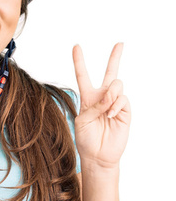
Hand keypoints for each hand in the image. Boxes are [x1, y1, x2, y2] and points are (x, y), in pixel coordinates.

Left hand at [72, 42, 130, 168]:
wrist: (98, 156)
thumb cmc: (86, 140)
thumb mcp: (82, 120)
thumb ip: (93, 105)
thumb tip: (109, 97)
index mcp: (88, 98)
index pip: (83, 76)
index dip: (79, 62)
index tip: (76, 46)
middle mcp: (103, 98)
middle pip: (110, 73)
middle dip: (115, 57)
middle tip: (120, 44)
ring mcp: (115, 103)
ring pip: (117, 84)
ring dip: (110, 94)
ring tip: (106, 110)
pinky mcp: (125, 111)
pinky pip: (122, 99)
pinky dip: (116, 105)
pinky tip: (111, 115)